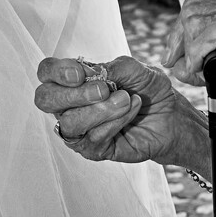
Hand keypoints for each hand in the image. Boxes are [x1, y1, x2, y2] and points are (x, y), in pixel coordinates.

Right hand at [34, 55, 199, 166]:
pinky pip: (92, 139)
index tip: (80, 73)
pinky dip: (114, 123)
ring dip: (100, 110)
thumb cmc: (148, 89)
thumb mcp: (136, 69)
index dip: (56, 72)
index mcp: (72, 80)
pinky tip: (130, 111)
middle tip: (104, 90)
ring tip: (126, 99)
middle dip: (73, 95)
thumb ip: (112, 67)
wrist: (170, 116)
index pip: (46, 73)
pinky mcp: (93, 149)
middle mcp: (69, 105)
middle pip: (45, 99)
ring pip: (69, 123)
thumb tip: (91, 74)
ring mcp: (79, 129)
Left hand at [166, 0, 215, 132]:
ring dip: (189, 50)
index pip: (199, 3)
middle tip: (178, 65)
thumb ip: (210, 54)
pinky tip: (202, 70)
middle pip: (193, 9)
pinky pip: (212, 34)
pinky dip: (198, 54)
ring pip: (198, 19)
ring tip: (197, 74)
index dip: (179, 29)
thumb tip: (178, 63)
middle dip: (178, 39)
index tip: (174, 53)